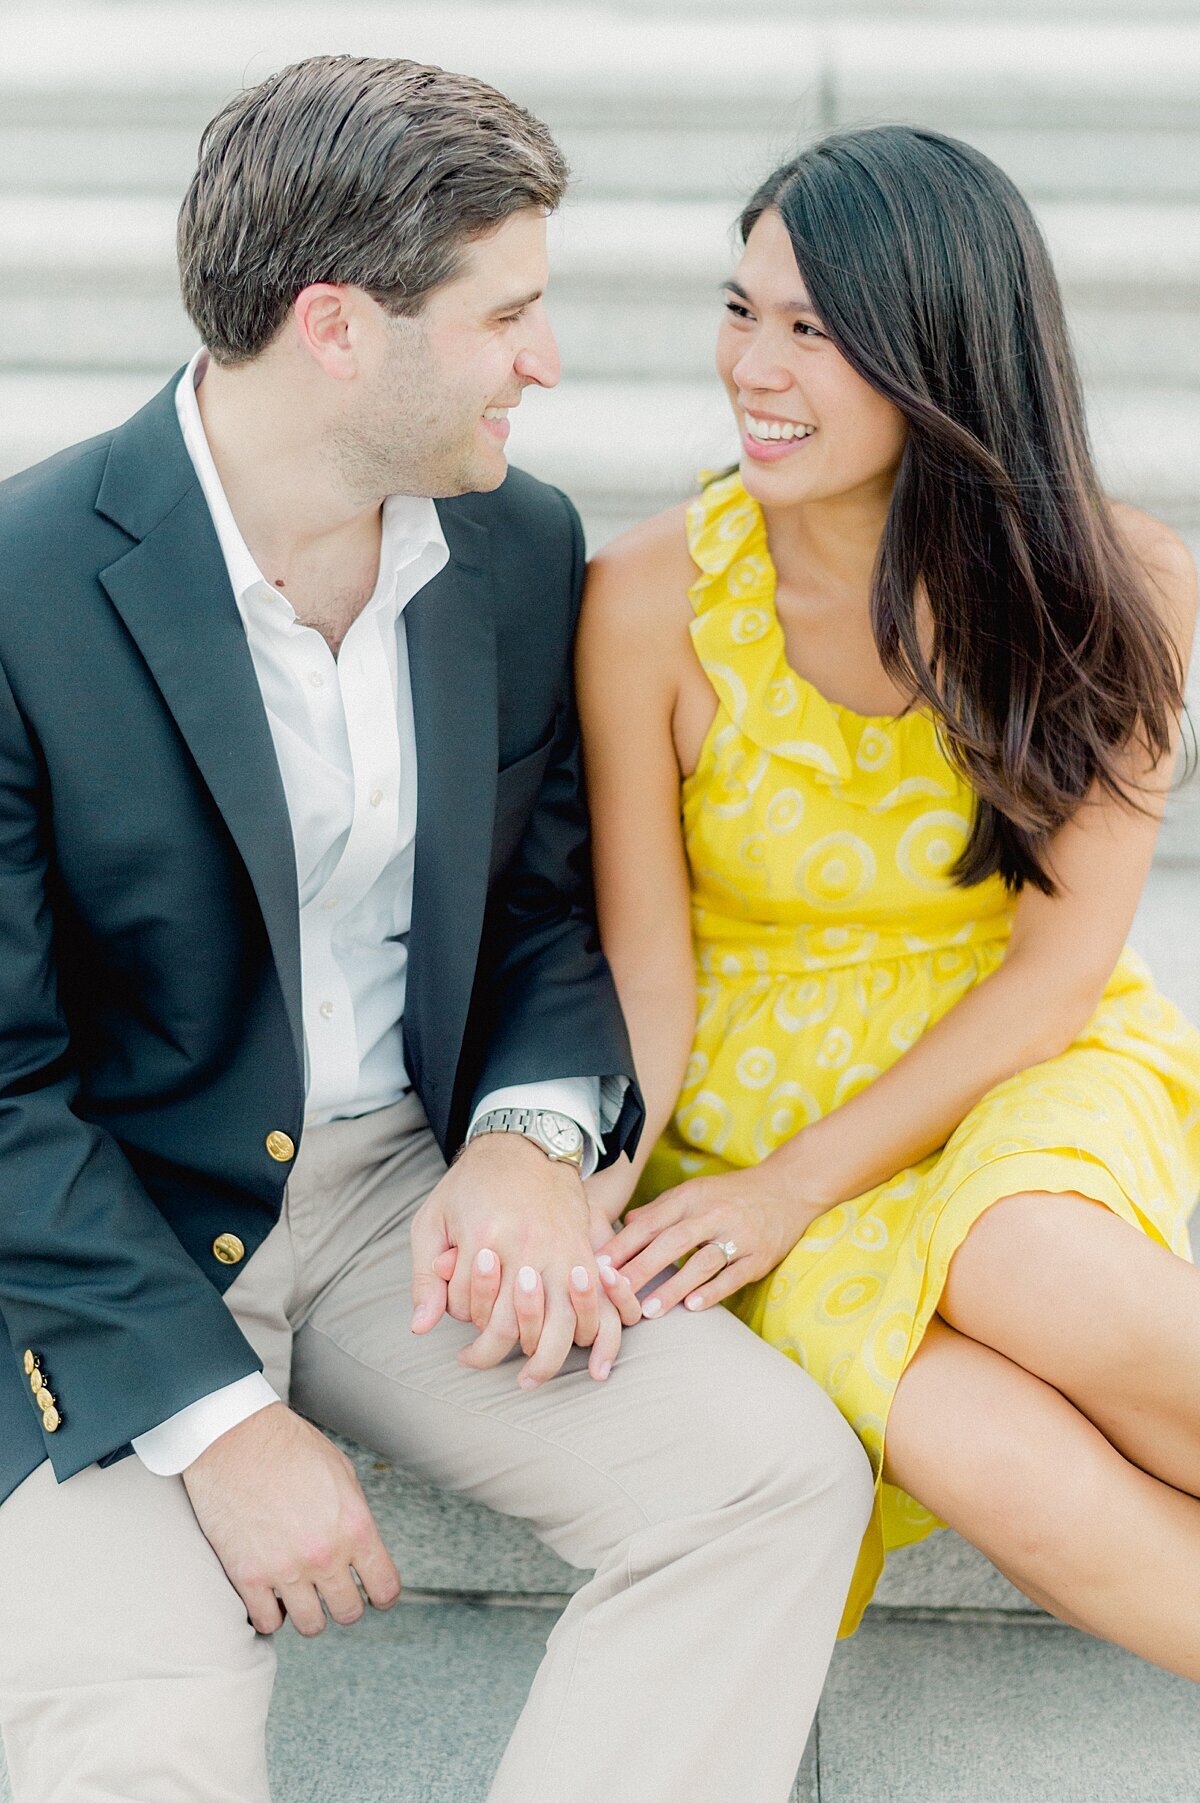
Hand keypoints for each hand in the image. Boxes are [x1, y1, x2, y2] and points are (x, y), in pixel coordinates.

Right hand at [182, 1403, 399, 1636]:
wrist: (233, 1437)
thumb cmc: (286, 1446)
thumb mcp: (340, 1472)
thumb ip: (353, 1515)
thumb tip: (359, 1544)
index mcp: (354, 1526)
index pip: (385, 1587)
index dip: (382, 1595)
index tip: (375, 1593)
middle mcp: (324, 1554)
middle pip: (348, 1612)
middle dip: (343, 1603)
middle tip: (332, 1590)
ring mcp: (285, 1569)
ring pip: (311, 1625)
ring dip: (309, 1612)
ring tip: (301, 1594)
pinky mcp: (247, 1576)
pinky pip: (268, 1623)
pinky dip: (271, 1614)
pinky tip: (271, 1595)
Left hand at [409, 1133, 640, 1387]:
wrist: (526, 1146)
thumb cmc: (472, 1184)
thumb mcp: (433, 1219)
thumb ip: (425, 1275)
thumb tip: (421, 1327)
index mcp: (483, 1238)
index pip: (465, 1305)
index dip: (456, 1312)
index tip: (452, 1305)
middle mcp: (524, 1248)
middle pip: (508, 1325)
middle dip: (487, 1351)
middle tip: (471, 1359)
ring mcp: (559, 1252)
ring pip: (557, 1328)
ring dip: (542, 1361)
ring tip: (527, 1379)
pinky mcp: (584, 1255)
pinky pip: (595, 1308)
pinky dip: (593, 1340)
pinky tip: (585, 1360)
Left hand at [599, 1158, 824, 1317]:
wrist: (789, 1188)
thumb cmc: (733, 1193)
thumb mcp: (695, 1191)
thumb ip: (660, 1209)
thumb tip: (624, 1225)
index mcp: (692, 1197)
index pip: (652, 1222)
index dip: (624, 1244)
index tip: (599, 1266)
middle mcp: (714, 1214)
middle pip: (672, 1241)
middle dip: (641, 1267)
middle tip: (616, 1292)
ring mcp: (739, 1235)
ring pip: (702, 1262)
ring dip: (673, 1286)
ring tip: (649, 1310)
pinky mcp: (760, 1256)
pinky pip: (734, 1275)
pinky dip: (713, 1291)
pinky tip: (693, 1307)